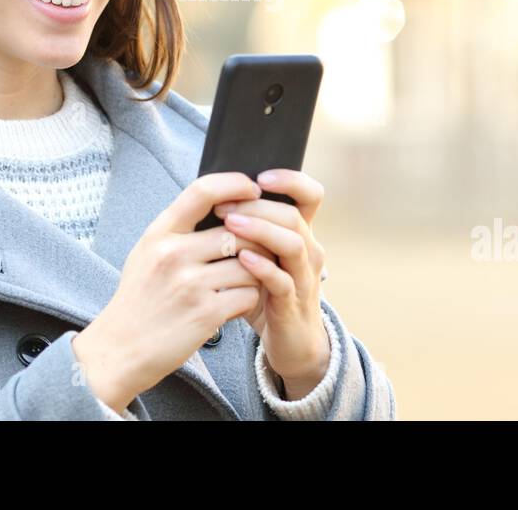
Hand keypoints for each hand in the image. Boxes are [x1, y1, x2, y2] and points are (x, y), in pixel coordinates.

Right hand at [71, 172, 273, 412]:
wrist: (119, 350)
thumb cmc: (138, 301)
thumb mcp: (146, 253)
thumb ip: (177, 230)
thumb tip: (221, 206)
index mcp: (159, 233)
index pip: (202, 191)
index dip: (234, 183)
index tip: (253, 189)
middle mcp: (173, 253)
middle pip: (239, 231)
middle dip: (258, 240)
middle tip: (263, 249)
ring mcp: (190, 284)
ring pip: (250, 264)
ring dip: (256, 274)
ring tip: (245, 281)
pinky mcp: (206, 313)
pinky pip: (248, 294)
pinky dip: (249, 299)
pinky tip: (235, 304)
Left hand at [212, 169, 329, 396]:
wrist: (291, 341)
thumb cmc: (267, 290)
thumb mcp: (261, 253)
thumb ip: (245, 228)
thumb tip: (208, 195)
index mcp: (300, 232)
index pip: (309, 194)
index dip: (290, 180)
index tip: (260, 176)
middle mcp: (308, 249)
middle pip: (293, 214)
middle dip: (258, 205)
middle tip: (224, 205)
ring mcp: (303, 276)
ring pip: (293, 243)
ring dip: (260, 230)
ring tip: (230, 224)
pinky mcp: (293, 303)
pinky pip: (283, 281)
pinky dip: (262, 268)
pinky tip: (241, 259)